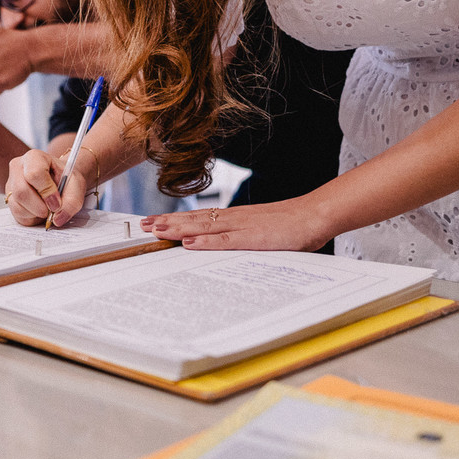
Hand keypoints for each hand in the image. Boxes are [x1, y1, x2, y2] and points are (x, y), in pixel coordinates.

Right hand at [4, 149, 86, 227]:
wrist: (61, 182)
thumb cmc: (66, 180)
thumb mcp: (76, 186)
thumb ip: (71, 202)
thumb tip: (57, 219)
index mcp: (34, 158)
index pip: (35, 174)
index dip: (47, 192)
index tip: (57, 202)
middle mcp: (18, 168)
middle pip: (21, 192)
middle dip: (40, 207)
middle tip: (53, 209)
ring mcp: (10, 184)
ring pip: (18, 206)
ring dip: (36, 213)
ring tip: (47, 207)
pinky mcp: (9, 199)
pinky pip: (17, 215)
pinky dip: (31, 217)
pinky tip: (39, 209)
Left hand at [138, 196, 331, 251]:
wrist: (316, 214)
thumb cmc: (292, 225)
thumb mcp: (262, 232)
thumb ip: (243, 237)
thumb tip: (227, 244)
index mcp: (235, 218)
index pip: (198, 218)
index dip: (174, 220)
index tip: (153, 221)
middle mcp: (234, 219)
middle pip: (194, 220)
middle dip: (167, 223)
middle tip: (142, 225)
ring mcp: (243, 227)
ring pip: (203, 227)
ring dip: (177, 229)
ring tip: (155, 230)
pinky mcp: (254, 238)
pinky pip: (225, 241)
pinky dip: (205, 242)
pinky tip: (188, 242)